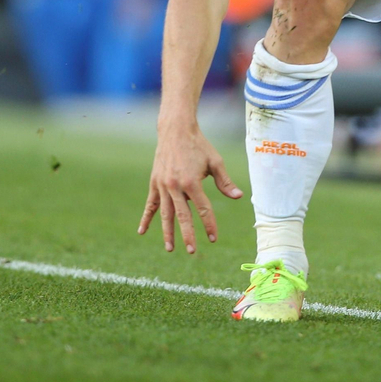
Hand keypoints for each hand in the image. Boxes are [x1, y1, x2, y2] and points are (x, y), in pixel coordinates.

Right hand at [138, 121, 242, 253]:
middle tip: (192, 251)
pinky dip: (146, 218)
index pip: (203, 208)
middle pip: (183, 216)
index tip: (213, 238)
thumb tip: (239, 197)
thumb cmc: (199, 145)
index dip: (209, 224)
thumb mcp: (215, 161)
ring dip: (167, 232)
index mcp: (192, 182)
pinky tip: (142, 232)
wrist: (175, 130)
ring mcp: (162, 185)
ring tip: (170, 248)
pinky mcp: (154, 183)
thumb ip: (225, 181)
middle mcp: (175, 186)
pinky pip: (150, 204)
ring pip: (165, 214)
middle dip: (187, 235)